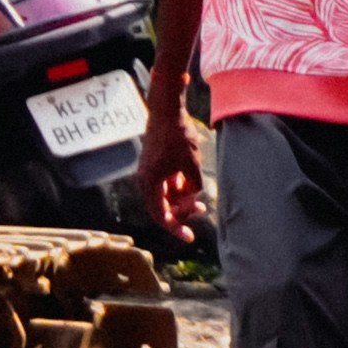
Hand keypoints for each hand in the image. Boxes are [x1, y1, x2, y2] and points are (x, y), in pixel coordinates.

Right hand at [131, 108, 207, 250]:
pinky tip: (189, 182)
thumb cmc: (178, 136)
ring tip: (198, 199)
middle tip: (201, 210)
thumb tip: (190, 196)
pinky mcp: (154, 164)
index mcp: (151, 182)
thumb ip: (192, 186)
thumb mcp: (192, 165)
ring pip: (164, 196)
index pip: (161, 215)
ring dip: (180, 200)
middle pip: (162, 207)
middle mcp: (146, 180)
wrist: (167, 111)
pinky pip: (164, 184)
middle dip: (181, 212)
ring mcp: (149, 172)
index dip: (175, 228)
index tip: (189, 237)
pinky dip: (176, 188)